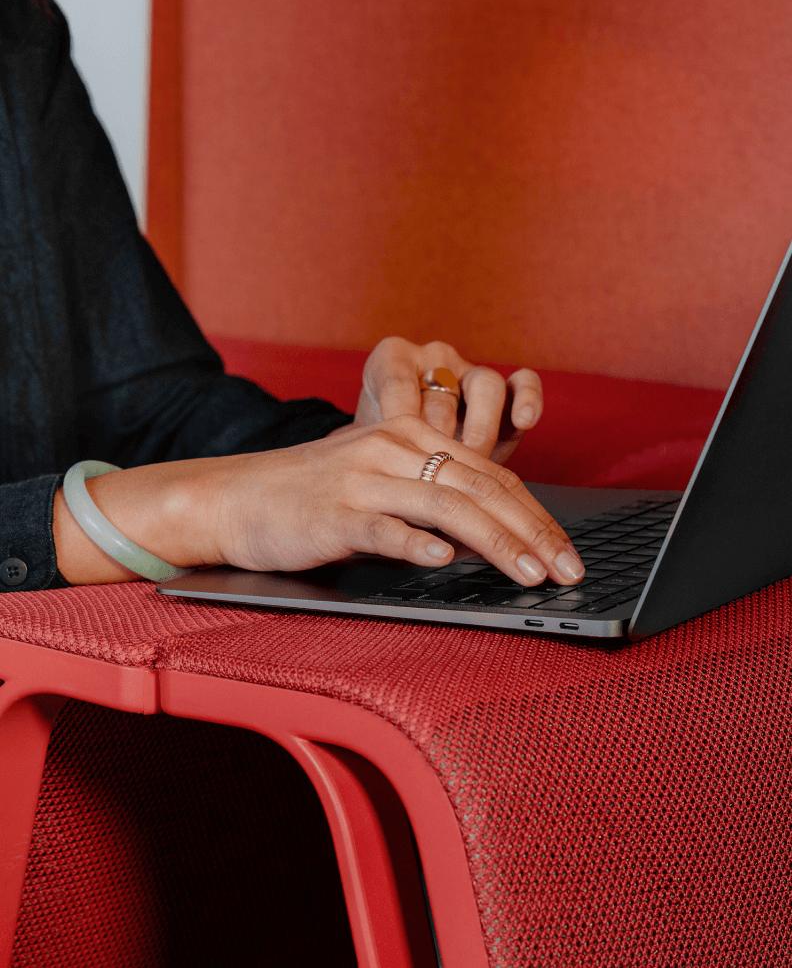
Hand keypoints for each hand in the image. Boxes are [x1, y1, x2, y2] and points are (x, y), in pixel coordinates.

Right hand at [53, 416, 584, 587]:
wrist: (241, 496)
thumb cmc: (319, 497)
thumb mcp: (384, 482)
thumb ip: (438, 498)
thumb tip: (501, 537)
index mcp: (414, 435)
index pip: (493, 476)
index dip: (538, 516)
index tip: (569, 554)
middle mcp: (395, 447)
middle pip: (481, 488)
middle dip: (533, 533)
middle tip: (569, 571)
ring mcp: (364, 477)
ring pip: (446, 505)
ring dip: (495, 542)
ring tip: (530, 574)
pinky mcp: (335, 512)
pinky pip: (384, 527)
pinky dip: (418, 544)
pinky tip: (446, 563)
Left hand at [348, 337, 542, 463]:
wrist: (404, 462)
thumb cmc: (381, 453)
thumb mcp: (371, 448)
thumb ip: (379, 451)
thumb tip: (389, 479)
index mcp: (392, 359)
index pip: (396, 383)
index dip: (399, 422)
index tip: (398, 455)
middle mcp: (433, 358)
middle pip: (442, 392)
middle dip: (439, 435)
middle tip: (434, 470)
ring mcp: (470, 372)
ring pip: (484, 386)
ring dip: (479, 430)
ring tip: (472, 460)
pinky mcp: (506, 393)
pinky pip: (522, 383)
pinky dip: (527, 399)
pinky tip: (523, 420)